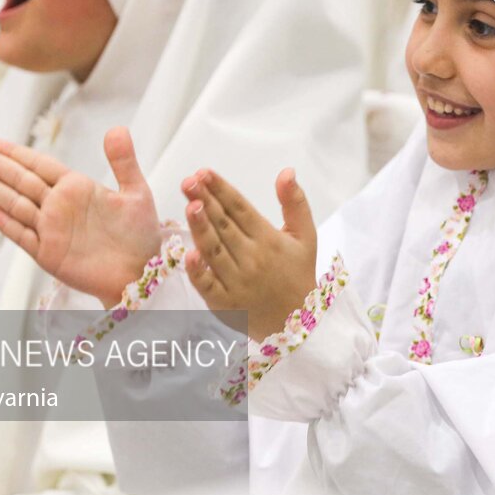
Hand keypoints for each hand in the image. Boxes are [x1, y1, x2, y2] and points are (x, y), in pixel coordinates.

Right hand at [0, 127, 160, 305]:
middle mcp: (59, 206)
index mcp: (78, 188)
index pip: (39, 165)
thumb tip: (116, 129)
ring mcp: (51, 230)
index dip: (15, 153)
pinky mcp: (48, 253)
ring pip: (15, 203)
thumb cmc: (140, 234)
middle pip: (20, 180)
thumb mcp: (136, 192)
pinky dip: (6, 222)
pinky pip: (22, 235)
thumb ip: (124, 161)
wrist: (141, 273)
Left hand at [180, 168, 317, 341]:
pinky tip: (190, 253)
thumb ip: (294, 202)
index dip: (221, 189)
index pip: (240, 208)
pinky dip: (199, 271)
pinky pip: (208, 286)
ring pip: (214, 250)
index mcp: (269, 239)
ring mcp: (237, 282)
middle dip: (206, 200)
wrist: (298, 323)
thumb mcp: (306, 235)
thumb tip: (287, 171)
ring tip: (189, 204)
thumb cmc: (298, 274)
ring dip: (200, 227)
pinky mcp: (225, 303)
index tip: (204, 172)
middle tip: (189, 180)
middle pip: (224, 225)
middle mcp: (253, 258)